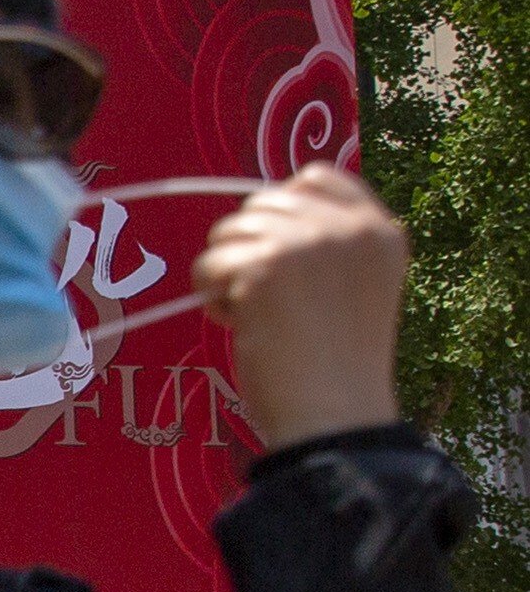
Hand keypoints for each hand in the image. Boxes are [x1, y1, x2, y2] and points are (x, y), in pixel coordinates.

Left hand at [195, 165, 407, 447]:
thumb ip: (329, 244)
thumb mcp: (357, 286)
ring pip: (229, 231)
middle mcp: (348, 227)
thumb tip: (264, 213)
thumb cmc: (337, 364)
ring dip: (228, 274)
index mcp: (380, 231)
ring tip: (262, 316)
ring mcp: (307, 242)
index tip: (278, 254)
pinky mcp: (264, 265)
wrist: (334, 414)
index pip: (316, 177)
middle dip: (249, 248)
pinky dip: (213, 297)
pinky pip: (209, 264)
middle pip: (262, 203)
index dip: (282, 209)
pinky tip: (246, 325)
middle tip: (273, 300)